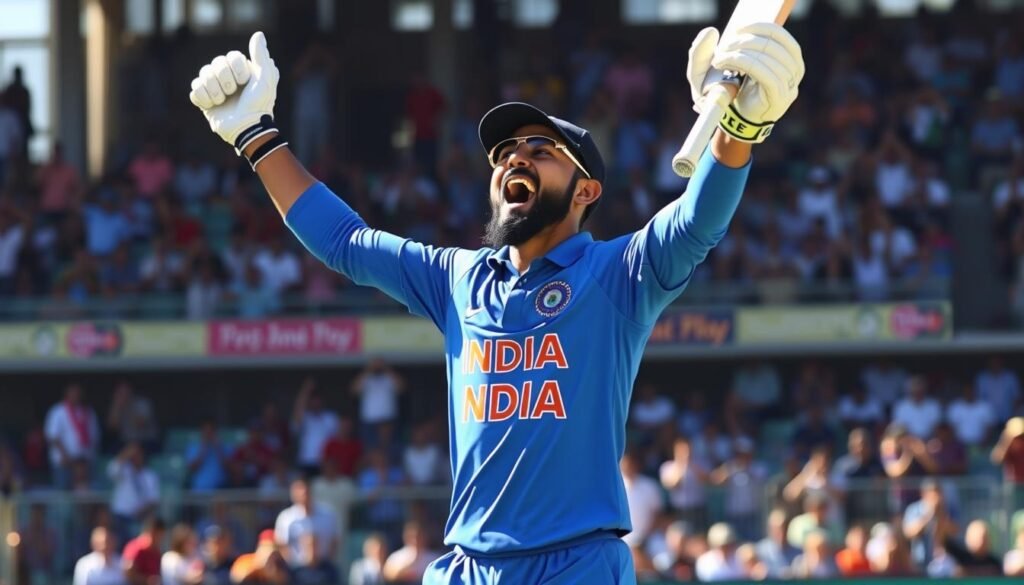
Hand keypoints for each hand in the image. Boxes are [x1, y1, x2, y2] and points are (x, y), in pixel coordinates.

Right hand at [189, 31, 279, 151]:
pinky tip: (213, 106)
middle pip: (215, 64)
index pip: (230, 57)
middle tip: (233, 94)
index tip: (245, 82)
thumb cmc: (259, 104)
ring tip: (223, 102)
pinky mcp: (205, 100)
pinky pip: (195, 90)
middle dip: (224, 80)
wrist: (246, 128)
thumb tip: (258, 34)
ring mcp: (215, 88)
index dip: (236, 68)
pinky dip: (204, 98)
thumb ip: (261, 55)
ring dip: (214, 90)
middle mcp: (228, 76)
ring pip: (203, 76)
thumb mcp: (266, 78)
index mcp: (241, 70)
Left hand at [686, 23, 803, 142]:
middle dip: (743, 42)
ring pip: (766, 56)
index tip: (737, 29)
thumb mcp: (714, 70)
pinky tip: (725, 65)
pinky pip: (764, 72)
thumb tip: (711, 31)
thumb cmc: (726, 95)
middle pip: (771, 43)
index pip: (778, 34)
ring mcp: (789, 85)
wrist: (733, 125)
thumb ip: (711, 49)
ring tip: (719, 60)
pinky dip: (742, 63)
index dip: (758, 27)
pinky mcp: (779, 97)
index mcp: (787, 59)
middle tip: (722, 48)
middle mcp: (794, 71)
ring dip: (738, 53)